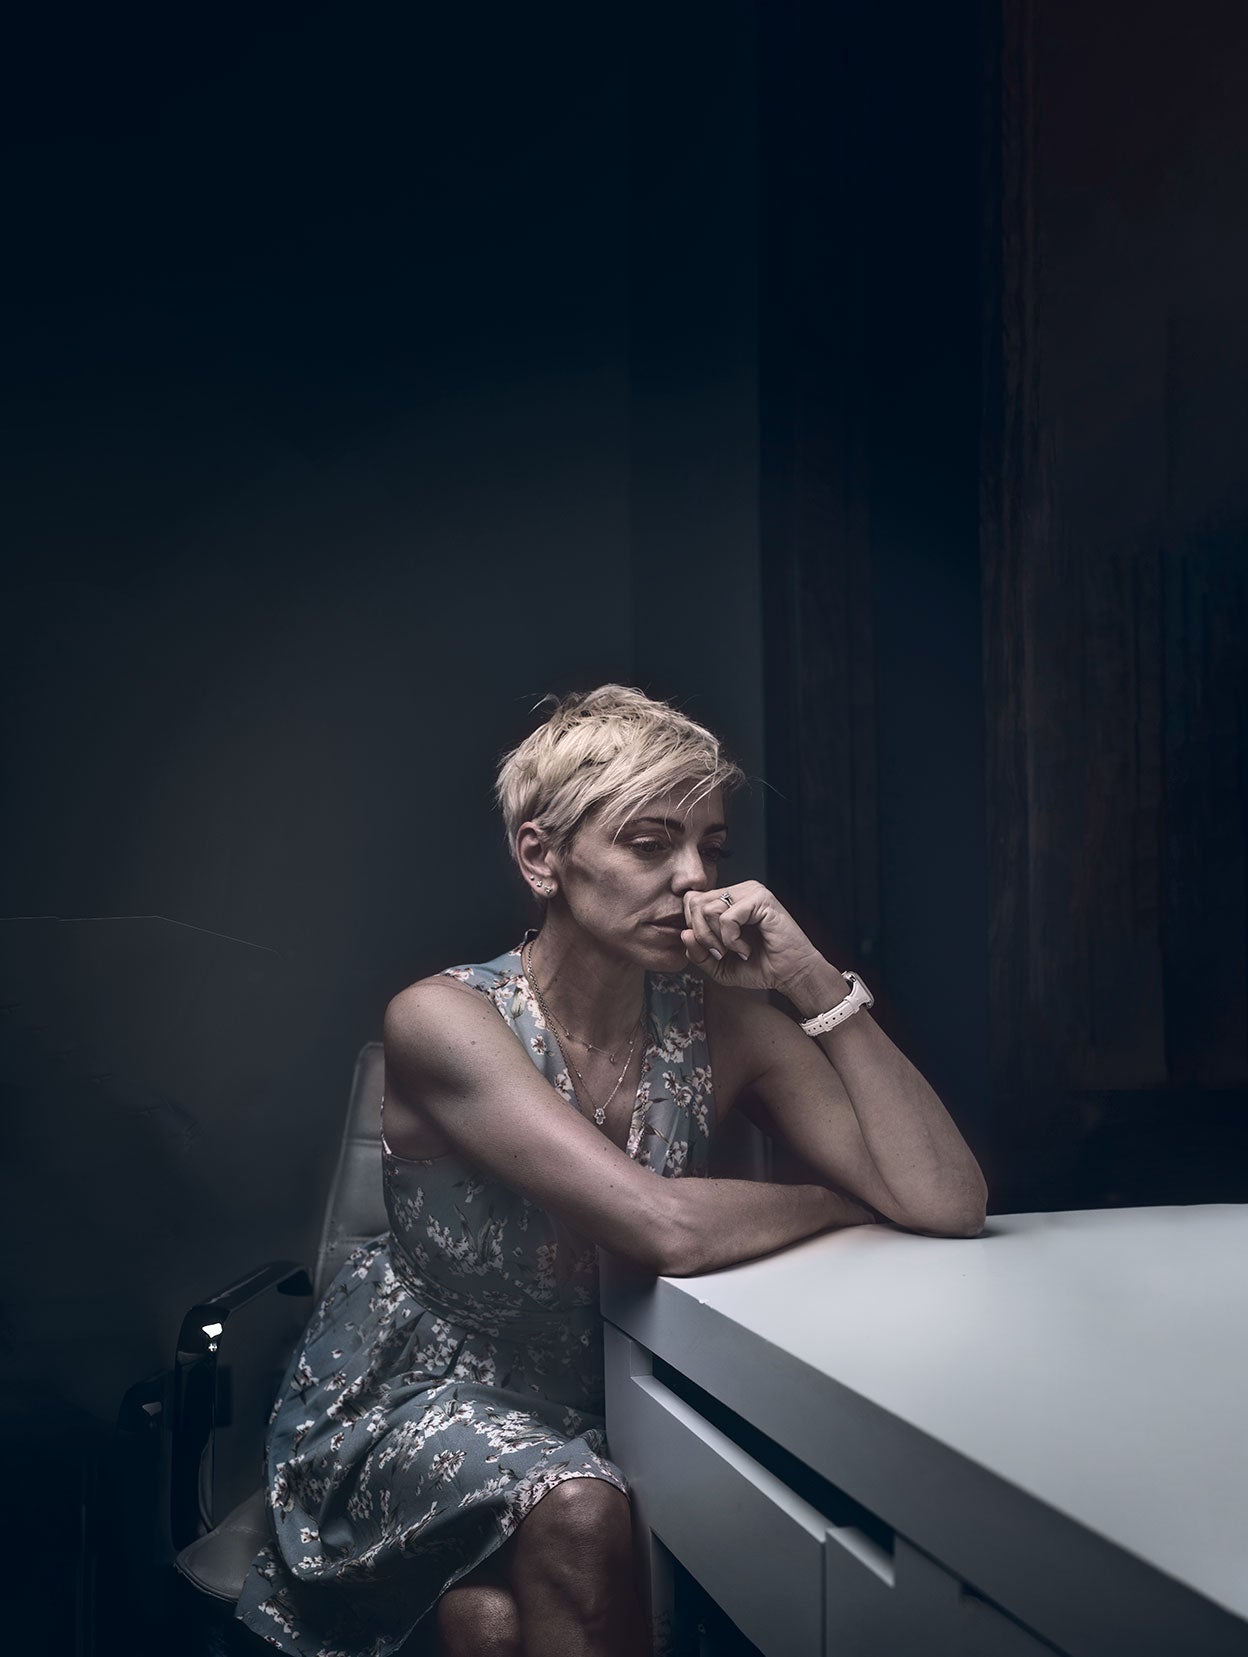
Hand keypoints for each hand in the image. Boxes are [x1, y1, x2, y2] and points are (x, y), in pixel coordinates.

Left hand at [680, 880, 827, 994]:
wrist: (791, 975)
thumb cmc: (760, 967)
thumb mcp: (718, 966)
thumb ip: (698, 952)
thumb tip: (684, 933)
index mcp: (727, 899)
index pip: (691, 900)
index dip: (693, 928)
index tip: (711, 950)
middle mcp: (738, 890)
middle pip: (694, 903)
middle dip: (702, 935)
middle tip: (720, 953)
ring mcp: (750, 891)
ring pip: (707, 908)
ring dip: (716, 938)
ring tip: (734, 951)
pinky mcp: (761, 899)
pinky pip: (727, 917)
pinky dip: (731, 940)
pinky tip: (745, 949)